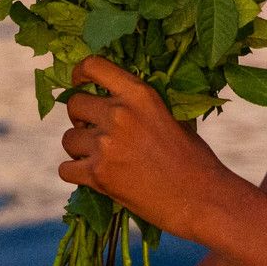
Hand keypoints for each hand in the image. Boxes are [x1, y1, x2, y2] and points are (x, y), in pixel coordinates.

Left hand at [61, 56, 240, 238]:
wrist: (202, 199)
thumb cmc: (194, 159)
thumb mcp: (174, 118)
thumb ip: (143, 106)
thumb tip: (115, 98)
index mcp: (140, 94)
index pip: (93, 66)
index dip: (80, 74)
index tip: (79, 84)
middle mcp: (119, 114)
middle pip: (74, 104)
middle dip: (80, 119)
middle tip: (95, 133)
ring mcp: (106, 144)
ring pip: (68, 139)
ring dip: (78, 149)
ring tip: (100, 159)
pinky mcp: (98, 174)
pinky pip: (65, 169)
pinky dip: (75, 174)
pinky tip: (92, 177)